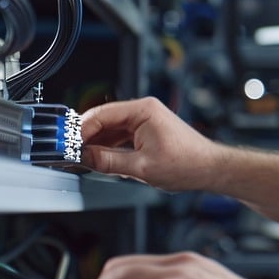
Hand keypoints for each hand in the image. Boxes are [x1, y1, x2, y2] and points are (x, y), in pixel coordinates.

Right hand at [80, 97, 219, 191]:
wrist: (210, 169)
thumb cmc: (188, 163)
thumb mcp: (141, 167)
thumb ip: (108, 162)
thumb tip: (84, 158)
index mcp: (143, 110)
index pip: (101, 114)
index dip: (80, 130)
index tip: (67, 144)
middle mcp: (144, 111)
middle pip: (104, 120)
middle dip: (86, 137)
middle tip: (70, 153)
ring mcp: (146, 121)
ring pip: (111, 130)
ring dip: (97, 144)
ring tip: (82, 159)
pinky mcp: (147, 132)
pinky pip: (121, 137)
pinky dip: (109, 147)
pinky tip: (100, 160)